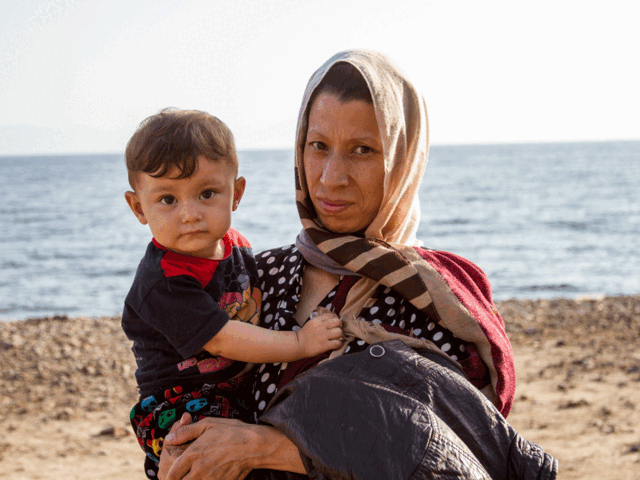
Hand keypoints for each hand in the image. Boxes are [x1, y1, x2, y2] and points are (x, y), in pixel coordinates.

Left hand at [160, 416, 304, 478]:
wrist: (254, 445)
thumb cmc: (232, 432)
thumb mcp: (208, 424)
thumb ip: (186, 431)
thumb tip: (168, 439)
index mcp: (193, 453)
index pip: (172, 473)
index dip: (169, 476)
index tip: (171, 475)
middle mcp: (199, 470)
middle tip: (180, 476)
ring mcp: (210, 479)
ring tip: (195, 476)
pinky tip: (207, 477)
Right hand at [296, 312, 342, 356]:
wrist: (297, 345)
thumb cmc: (305, 335)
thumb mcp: (311, 323)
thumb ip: (320, 320)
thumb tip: (332, 318)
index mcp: (317, 320)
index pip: (332, 315)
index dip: (335, 319)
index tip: (334, 324)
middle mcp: (320, 327)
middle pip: (337, 322)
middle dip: (339, 326)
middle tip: (337, 330)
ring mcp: (323, 336)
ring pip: (339, 332)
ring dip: (340, 335)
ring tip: (336, 338)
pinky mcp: (324, 345)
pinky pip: (337, 343)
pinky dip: (338, 344)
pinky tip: (335, 344)